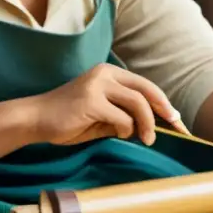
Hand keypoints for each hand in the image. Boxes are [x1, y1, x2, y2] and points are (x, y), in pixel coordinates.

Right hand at [29, 63, 185, 146]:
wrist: (35, 119)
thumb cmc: (69, 120)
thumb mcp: (102, 115)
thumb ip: (124, 115)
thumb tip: (153, 125)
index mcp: (109, 73)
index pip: (145, 86)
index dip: (163, 103)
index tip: (177, 119)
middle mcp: (105, 74)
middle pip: (147, 91)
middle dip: (164, 111)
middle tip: (175, 127)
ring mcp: (97, 86)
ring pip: (138, 103)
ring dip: (147, 124)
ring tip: (147, 139)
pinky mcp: (91, 101)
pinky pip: (122, 117)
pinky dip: (126, 129)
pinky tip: (120, 134)